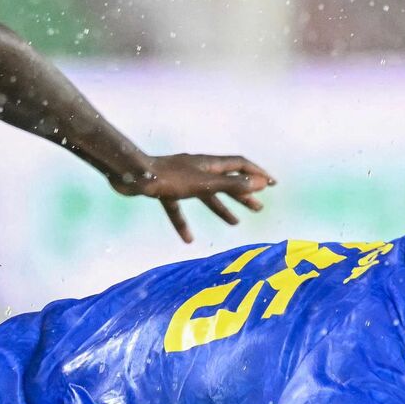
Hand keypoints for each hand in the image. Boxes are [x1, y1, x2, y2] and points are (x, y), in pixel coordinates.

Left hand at [111, 154, 274, 242]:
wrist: (132, 175)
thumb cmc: (169, 178)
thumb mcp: (205, 184)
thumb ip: (232, 184)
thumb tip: (261, 183)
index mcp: (210, 164)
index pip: (240, 166)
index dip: (257, 174)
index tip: (272, 184)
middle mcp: (198, 169)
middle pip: (226, 181)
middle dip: (243, 194)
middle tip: (258, 208)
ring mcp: (181, 180)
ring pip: (206, 196)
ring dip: (221, 209)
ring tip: (235, 224)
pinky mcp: (165, 191)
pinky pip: (178, 208)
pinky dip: (184, 222)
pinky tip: (188, 239)